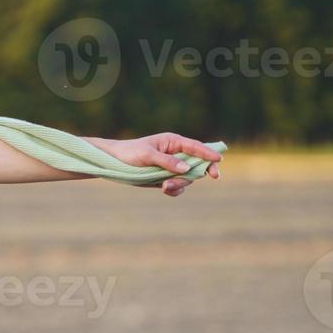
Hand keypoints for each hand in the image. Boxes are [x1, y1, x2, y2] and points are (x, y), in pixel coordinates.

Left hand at [93, 133, 223, 195]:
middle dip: (195, 174)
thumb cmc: (129, 153)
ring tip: (164, 187)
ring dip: (180, 184)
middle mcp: (176, 154)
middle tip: (204, 178)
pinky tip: (164, 190)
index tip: (218, 160)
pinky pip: (177, 186)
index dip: (208, 153)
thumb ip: (166, 161)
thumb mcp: (147, 155)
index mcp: (173, 142)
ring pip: (187, 178)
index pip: (195, 147)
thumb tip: (186, 168)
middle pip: (196, 165)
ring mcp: (172, 167)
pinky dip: (174, 190)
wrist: (114, 162)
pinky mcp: (165, 178)